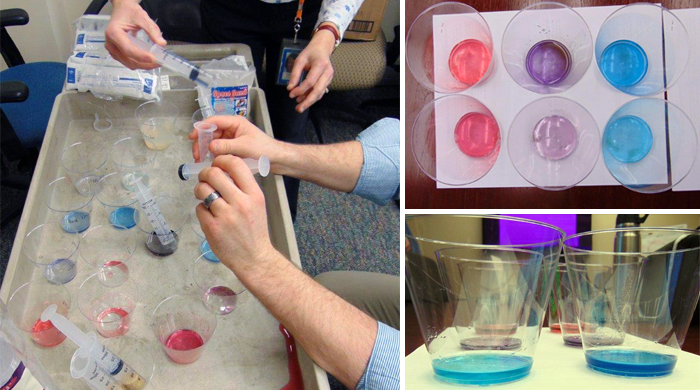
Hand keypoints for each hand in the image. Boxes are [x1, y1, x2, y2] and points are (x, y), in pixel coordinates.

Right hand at [105, 0, 166, 69]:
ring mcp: (113, 50)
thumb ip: (152, 30)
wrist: (122, 10)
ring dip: (144, 65)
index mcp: (113, 33)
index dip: (142, 56)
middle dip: (145, 64)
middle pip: (129, 60)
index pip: (128, 50)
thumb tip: (162, 44)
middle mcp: (110, 44)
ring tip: (157, 62)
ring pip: (129, 64)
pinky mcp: (117, 53)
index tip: (155, 59)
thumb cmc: (130, 12)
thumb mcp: (142, 17)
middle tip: (160, 62)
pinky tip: (150, 60)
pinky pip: (129, 62)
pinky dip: (140, 63)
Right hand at [188, 115, 284, 162]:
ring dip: (206, 150)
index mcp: (235, 122)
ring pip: (213, 142)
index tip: (192, 137)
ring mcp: (231, 138)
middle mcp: (231, 128)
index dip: (201, 128)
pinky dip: (212, 155)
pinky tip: (209, 162)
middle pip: (210, 132)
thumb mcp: (244, 147)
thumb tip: (209, 146)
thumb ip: (227, 146)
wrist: (276, 159)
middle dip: (201, 142)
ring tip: (201, 160)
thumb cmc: (263, 149)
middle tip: (196, 155)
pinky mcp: (232, 148)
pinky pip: (218, 149)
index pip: (213, 121)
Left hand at [194, 155, 275, 273]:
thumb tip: (223, 171)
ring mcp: (225, 216)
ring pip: (202, 190)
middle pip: (214, 174)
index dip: (221, 160)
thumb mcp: (258, 204)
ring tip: (204, 196)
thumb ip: (243, 188)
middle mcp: (240, 203)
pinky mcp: (212, 228)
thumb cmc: (255, 231)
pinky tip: (209, 215)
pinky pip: (199, 208)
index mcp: (254, 195)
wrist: (254, 257)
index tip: (217, 164)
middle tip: (205, 179)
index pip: (236, 165)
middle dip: (205, 174)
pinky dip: (202, 210)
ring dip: (200, 190)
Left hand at [287, 25, 335, 112]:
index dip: (300, 89)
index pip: (310, 81)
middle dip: (307, 101)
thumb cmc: (310, 53)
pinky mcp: (328, 82)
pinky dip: (312, 97)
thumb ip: (295, 74)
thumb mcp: (300, 59)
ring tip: (299, 105)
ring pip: (320, 93)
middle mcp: (328, 72)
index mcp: (321, 64)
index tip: (290, 94)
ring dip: (309, 101)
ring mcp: (329, 78)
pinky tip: (304, 99)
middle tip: (298, 109)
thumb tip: (290, 88)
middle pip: (318, 91)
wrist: (323, 48)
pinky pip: (320, 92)